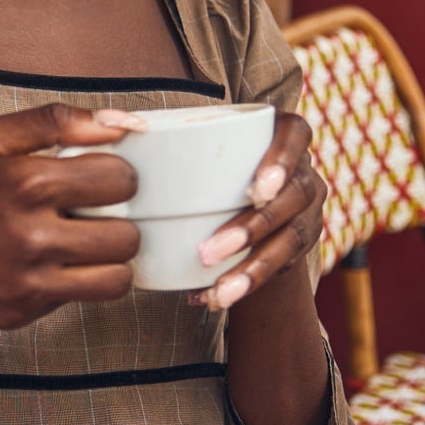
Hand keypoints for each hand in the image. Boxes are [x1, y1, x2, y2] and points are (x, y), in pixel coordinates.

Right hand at [0, 102, 145, 328]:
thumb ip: (51, 123)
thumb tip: (118, 123)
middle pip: (126, 237)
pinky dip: (65, 283)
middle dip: (117, 221)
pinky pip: (71, 302)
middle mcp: (32, 236)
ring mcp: (25, 283)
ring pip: (114, 282)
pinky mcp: (14, 314)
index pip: (121, 180)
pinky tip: (34, 264)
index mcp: (25, 182)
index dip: (116, 175)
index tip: (97, 177)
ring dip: (106, 262)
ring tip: (79, 246)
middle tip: (91, 214)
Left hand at [190, 110, 325, 310]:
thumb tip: (116, 127)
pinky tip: (214, 297)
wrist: (245, 203)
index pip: (295, 136)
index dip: (281, 161)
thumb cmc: (215, 164)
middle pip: (292, 197)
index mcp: (285, 137)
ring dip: (252, 270)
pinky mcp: (300, 243)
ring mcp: (308, 210)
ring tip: (219, 292)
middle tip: (209, 252)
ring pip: (291, 241)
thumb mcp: (207, 145)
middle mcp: (304, 172)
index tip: (256, 190)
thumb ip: (178, 137)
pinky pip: (281, 268)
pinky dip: (246, 284)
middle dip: (251, 229)